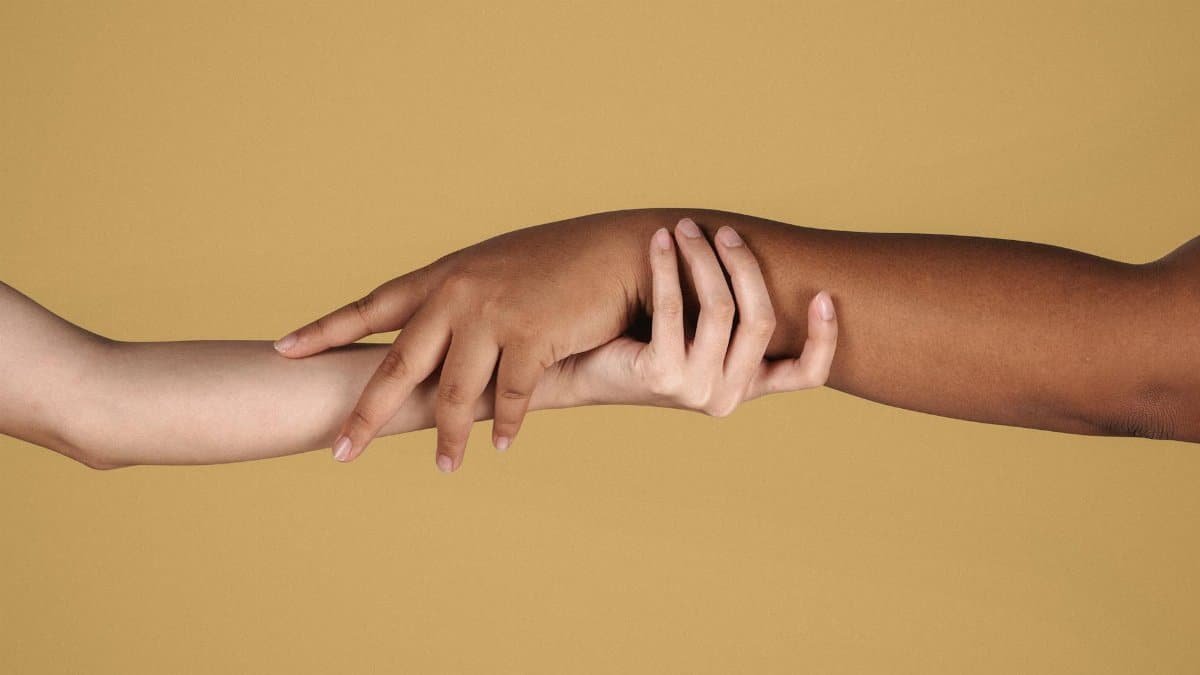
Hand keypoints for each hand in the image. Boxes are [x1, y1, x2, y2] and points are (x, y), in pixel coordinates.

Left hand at [274, 212, 655, 469]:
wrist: (620, 250)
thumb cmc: (563, 261)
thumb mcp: (499, 269)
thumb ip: (464, 299)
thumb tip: (440, 333)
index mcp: (444, 276)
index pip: (372, 306)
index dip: (326, 331)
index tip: (283, 351)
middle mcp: (458, 293)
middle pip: (397, 365)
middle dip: (366, 415)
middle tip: (340, 453)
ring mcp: (492, 315)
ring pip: (453, 393)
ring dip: (447, 437)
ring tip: (444, 468)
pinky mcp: (532, 336)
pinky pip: (509, 397)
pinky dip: (504, 425)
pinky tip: (501, 446)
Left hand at [549, 223, 837, 413]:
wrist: (581, 370)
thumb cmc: (641, 341)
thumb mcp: (697, 333)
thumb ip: (730, 315)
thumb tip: (754, 254)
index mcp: (745, 387)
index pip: (806, 375)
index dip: (824, 337)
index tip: (825, 295)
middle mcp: (726, 397)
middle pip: (759, 320)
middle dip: (744, 266)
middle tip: (724, 232)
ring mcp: (694, 390)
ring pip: (720, 309)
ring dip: (703, 259)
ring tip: (686, 228)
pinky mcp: (660, 377)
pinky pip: (673, 308)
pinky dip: (668, 267)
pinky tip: (660, 241)